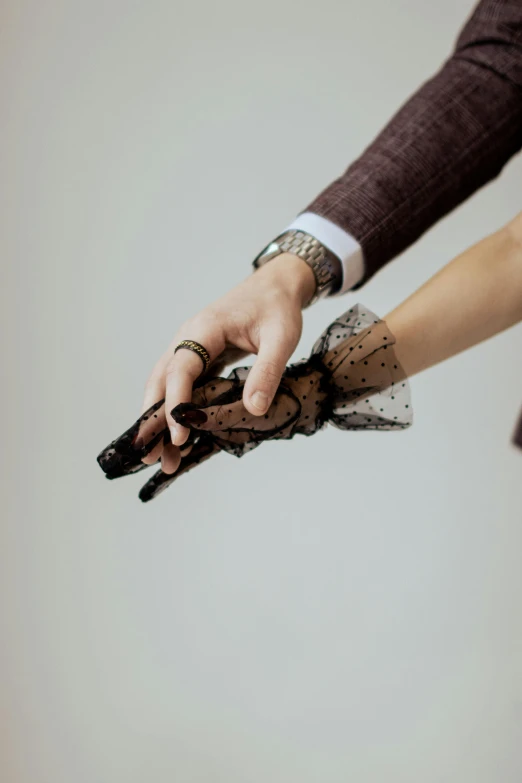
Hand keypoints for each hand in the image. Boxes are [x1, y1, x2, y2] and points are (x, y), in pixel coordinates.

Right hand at [140, 254, 315, 474]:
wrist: (275, 286)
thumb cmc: (277, 308)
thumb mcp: (281, 337)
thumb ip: (267, 371)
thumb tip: (254, 410)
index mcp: (204, 329)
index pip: (181, 369)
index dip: (176, 403)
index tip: (179, 435)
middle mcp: (187, 339)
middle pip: (160, 382)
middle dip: (153, 421)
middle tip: (152, 458)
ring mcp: (189, 348)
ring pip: (164, 387)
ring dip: (159, 421)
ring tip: (161, 459)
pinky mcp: (198, 358)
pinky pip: (179, 387)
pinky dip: (175, 412)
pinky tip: (179, 438)